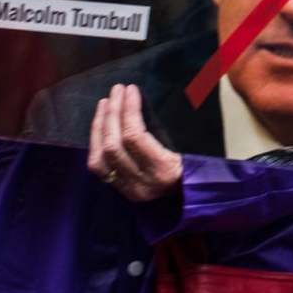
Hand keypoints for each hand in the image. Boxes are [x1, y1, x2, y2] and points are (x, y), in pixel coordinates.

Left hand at [87, 84, 182, 202]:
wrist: (192, 202)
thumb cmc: (197, 169)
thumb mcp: (190, 149)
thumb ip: (165, 130)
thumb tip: (142, 100)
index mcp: (163, 170)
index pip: (134, 137)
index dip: (128, 110)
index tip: (131, 89)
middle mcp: (141, 183)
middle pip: (114, 145)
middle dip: (112, 114)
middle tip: (117, 90)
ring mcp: (127, 190)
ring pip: (99, 158)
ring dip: (99, 127)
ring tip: (105, 103)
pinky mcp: (119, 191)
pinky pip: (98, 166)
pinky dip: (96, 143)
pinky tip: (100, 125)